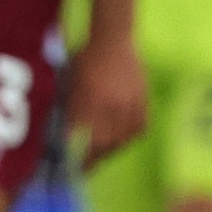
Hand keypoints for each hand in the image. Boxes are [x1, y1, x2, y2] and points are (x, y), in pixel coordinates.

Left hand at [60, 36, 147, 168]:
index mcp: (87, 103)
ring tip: (103, 153)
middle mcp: (108, 107)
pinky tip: (122, 140)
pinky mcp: (142, 102)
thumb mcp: (71, 86)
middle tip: (87, 165)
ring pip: (121, 140)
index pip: (83, 139)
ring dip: (111, 150)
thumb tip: (69, 138)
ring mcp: (127, 105)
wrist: (112, 42)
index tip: (75, 169)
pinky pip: (138, 129)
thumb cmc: (86, 61)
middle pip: (103, 144)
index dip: (79, 158)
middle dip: (94, 158)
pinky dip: (129, 138)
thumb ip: (72, 112)